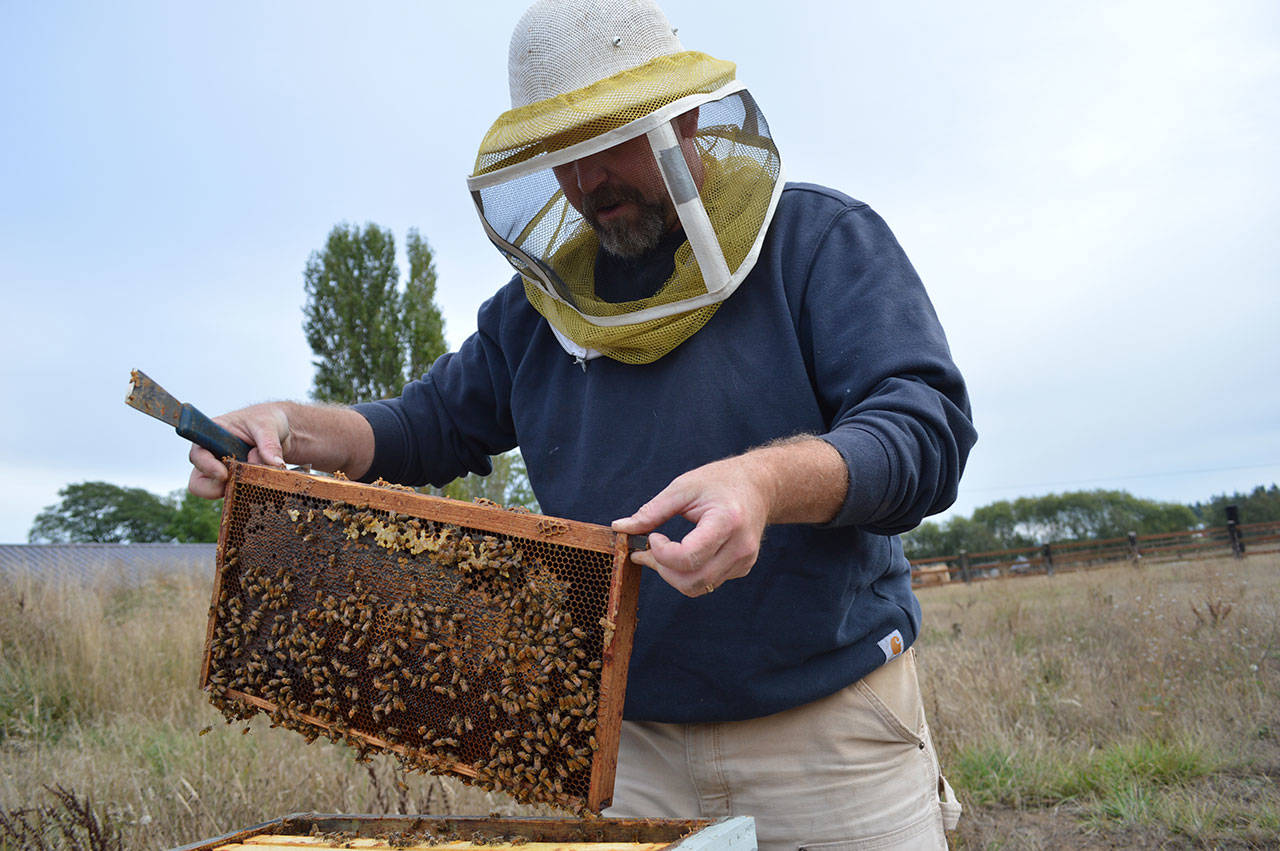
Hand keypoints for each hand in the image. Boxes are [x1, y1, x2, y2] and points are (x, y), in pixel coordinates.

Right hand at [187, 403, 290, 498]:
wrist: (281, 430)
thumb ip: (269, 443)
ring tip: (260, 475)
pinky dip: (249, 493)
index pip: (198, 454)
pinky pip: (236, 495)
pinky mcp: (236, 482)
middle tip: (241, 481)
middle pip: (199, 482)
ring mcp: (223, 471)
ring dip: (238, 488)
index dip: (206, 466)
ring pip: (217, 491)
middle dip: (217, 486)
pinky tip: (265, 481)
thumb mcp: (269, 425)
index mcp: (212, 435)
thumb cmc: (267, 420)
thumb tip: (275, 464)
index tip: (223, 475)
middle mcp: (212, 456)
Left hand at [612, 455, 772, 597]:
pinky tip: (680, 553)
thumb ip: (651, 511)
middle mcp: (740, 547)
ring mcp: (744, 561)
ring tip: (659, 552)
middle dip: (662, 570)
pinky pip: (707, 582)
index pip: (689, 557)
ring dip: (672, 574)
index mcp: (727, 522)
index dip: (662, 553)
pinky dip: (687, 573)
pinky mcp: (742, 568)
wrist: (759, 486)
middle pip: (692, 581)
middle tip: (646, 549)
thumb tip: (620, 527)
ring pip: (698, 587)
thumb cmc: (719, 482)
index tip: (652, 536)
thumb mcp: (683, 487)